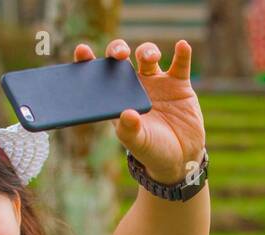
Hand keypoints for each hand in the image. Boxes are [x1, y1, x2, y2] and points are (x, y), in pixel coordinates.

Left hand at [73, 38, 204, 184]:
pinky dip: (182, 54)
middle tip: (120, 54)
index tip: (82, 51)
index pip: (98, 74)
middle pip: (122, 58)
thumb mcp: (139, 144)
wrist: (181, 157)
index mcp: (116, 97)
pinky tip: (182, 46)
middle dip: (118, 49)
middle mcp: (133, 84)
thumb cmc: (152, 150)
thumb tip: (127, 114)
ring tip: (150, 57)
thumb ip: (130, 130)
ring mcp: (156, 82)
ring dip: (148, 51)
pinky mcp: (179, 84)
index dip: (88, 60)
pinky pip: (180, 64)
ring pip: (148, 56)